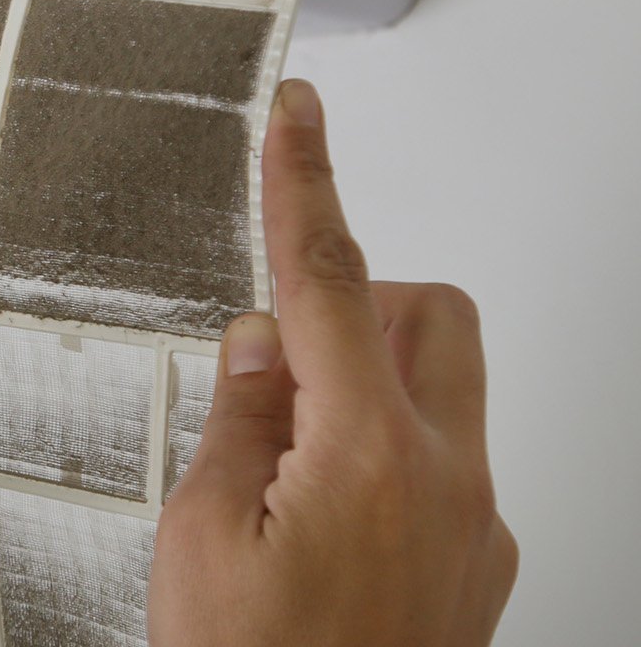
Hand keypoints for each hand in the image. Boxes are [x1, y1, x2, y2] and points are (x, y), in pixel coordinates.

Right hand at [149, 80, 517, 645]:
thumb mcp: (198, 538)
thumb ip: (240, 417)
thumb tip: (262, 344)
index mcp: (369, 457)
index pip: (331, 279)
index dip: (307, 181)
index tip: (301, 113)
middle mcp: (449, 482)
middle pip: (433, 311)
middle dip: (358, 302)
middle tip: (274, 359)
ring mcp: (477, 527)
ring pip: (447, 384)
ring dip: (368, 381)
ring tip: (284, 462)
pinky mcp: (481, 565)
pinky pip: (444, 457)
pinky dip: (381, 452)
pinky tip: (315, 526)